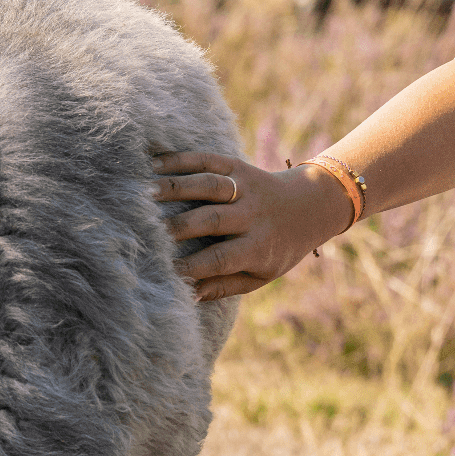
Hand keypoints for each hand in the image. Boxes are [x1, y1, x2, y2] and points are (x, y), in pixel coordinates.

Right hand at [153, 152, 351, 302]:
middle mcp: (253, 215)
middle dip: (179, 225)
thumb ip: (225, 286)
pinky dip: (181, 160)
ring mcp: (246, 187)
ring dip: (177, 187)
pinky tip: (154, 164)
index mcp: (259, 246)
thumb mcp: (261, 275)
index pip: (221, 259)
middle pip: (213, 219)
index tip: (163, 271)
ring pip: (210, 185)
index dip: (193, 267)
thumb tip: (188, 295)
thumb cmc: (277, 248)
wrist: (310, 206)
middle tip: (147, 229)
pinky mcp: (239, 166)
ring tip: (145, 192)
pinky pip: (208, 160)